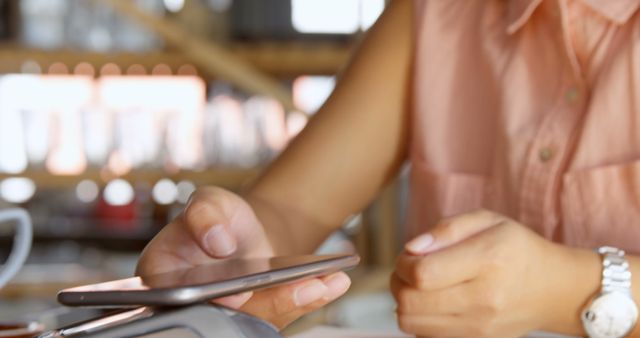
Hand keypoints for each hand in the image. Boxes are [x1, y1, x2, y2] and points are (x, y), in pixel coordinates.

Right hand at [137, 186, 350, 328]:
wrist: (242, 232)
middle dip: (270, 303)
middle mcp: (197, 304)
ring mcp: (231, 314)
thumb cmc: (218, 219)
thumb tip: (218, 242)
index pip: (184, 294)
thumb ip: (204, 215)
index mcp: (165, 277)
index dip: (211, 298)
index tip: (238, 294)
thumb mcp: (209, 203)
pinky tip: (333, 282)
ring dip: (297, 302)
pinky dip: (310, 298)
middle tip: (306, 288)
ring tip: (327, 282)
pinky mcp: (260, 316)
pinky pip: (285, 312)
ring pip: (262, 318)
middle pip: (229, 314)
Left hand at [391, 209, 598, 336]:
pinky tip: (432, 302)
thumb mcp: (486, 221)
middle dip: (398, 282)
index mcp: (488, 259)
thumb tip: (412, 249)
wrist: (553, 289)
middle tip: (409, 269)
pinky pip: (425, 335)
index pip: (423, 274)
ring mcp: (481, 326)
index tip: (410, 254)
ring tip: (419, 285)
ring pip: (411, 323)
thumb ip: (446, 229)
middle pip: (411, 301)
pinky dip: (419, 318)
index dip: (403, 263)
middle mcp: (485, 298)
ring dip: (404, 302)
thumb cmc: (514, 248)